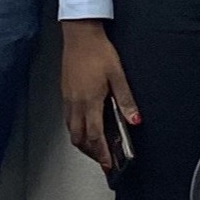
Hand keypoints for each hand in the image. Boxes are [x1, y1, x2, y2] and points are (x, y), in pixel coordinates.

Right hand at [59, 20, 138, 169]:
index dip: (102, 153)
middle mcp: (76, 103)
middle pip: (80, 138)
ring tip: (95, 147)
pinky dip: (76, 129)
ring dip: (83, 143)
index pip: (95, 136)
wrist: (80, 35)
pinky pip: (68, 119)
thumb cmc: (98, 51)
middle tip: (103, 159)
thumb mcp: (118, 75)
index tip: (108, 163)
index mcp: (90, 101)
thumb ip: (126, 100)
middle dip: (91, 152)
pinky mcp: (65, 93)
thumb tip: (135, 120)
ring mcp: (68, 99)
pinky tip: (85, 126)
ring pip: (72, 130)